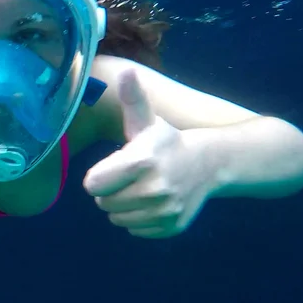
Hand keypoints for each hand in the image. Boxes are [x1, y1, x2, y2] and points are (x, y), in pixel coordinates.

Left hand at [83, 69, 213, 238]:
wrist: (210, 164)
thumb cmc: (166, 140)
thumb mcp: (147, 120)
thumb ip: (132, 99)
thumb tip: (126, 72)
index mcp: (142, 161)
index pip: (93, 184)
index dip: (98, 176)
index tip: (113, 166)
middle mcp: (155, 189)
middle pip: (103, 203)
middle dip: (110, 191)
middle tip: (129, 177)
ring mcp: (165, 211)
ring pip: (117, 219)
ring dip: (122, 206)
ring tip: (140, 188)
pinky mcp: (171, 227)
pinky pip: (135, 230)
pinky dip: (139, 219)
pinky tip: (153, 202)